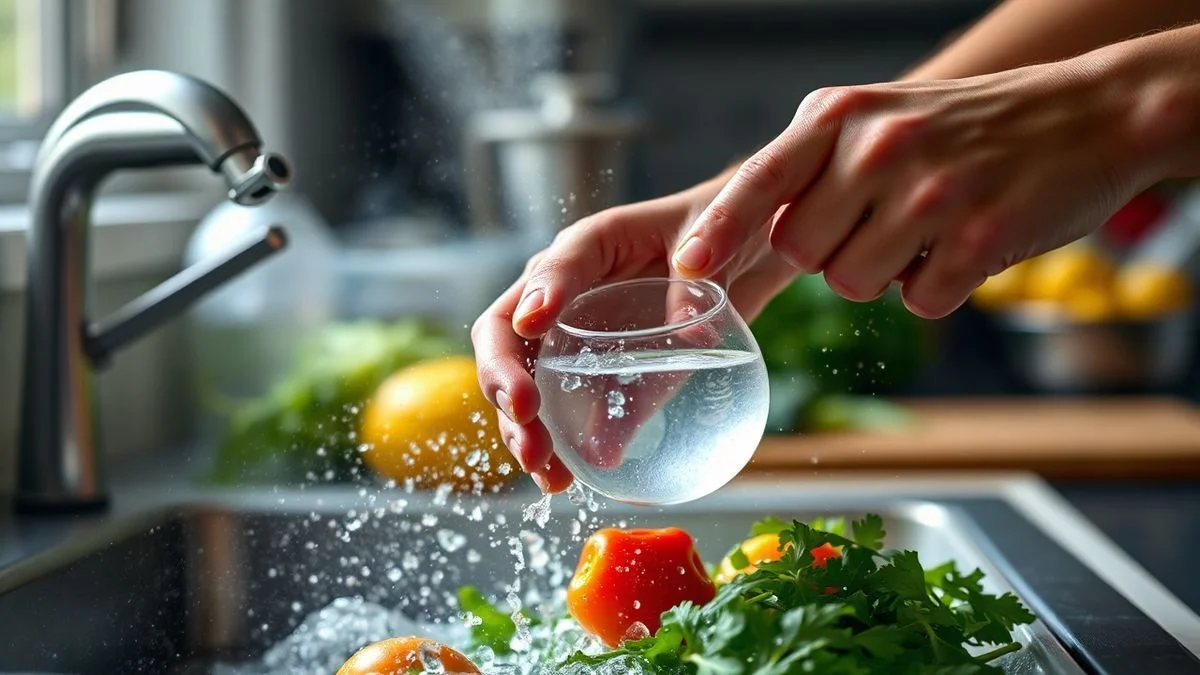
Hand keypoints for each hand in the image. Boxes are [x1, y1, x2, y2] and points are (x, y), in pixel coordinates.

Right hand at [471, 171, 797, 492]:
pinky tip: (565, 481)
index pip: (549, 269)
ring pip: (522, 382)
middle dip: (505, 380)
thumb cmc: (718, 233)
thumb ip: (697, 281)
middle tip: (526, 419)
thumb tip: (691, 341)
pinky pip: (559, 411)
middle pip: (506, 335)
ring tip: (546, 471)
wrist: (733, 252)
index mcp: (589, 247)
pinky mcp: (589, 374)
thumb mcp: (715, 243)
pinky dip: (556, 448)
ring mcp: (569, 337)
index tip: (532, 325)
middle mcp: (563, 292)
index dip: (537, 296)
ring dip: (522, 428)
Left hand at [670, 53, 1170, 317]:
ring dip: (885, 275)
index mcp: (839, 112)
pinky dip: (940, 288)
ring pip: (853, 284)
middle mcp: (877, 144)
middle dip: (828, 255)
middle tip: (882, 222)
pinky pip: (920, 301)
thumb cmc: (969, 127)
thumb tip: (754, 235)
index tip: (689, 270)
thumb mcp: (879, 116)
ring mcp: (930, 189)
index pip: (759, 181)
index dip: (719, 232)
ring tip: (929, 228)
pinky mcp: (979, 235)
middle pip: (800, 251)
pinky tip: (967, 244)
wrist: (1093, 114)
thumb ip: (814, 165)